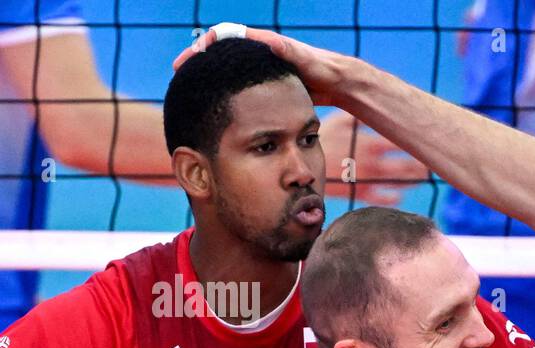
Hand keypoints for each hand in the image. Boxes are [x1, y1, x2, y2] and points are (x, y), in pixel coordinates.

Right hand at [174, 25, 353, 107]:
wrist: (337, 82)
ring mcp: (259, 69)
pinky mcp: (264, 84)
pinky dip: (224, 91)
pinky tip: (214, 104)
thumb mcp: (306, 60)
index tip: (190, 57)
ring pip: (225, 70)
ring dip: (207, 77)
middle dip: (196, 61)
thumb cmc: (323, 69)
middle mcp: (256, 53)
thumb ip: (290, 51)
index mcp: (261, 43)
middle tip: (178, 74)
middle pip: (218, 52)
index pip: (223, 36)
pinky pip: (237, 85)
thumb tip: (271, 41)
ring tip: (188, 90)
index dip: (204, 44)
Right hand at [318, 113, 427, 204]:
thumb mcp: (337, 122)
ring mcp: (367, 179)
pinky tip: (401, 194)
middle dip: (418, 164)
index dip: (414, 141)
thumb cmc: (320, 139)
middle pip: (402, 165)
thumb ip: (357, 117)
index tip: (427, 137)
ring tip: (426, 175)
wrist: (300, 165)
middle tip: (437, 160)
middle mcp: (372, 163)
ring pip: (396, 181)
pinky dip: (393, 197)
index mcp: (370, 145)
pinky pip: (381, 198)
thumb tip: (372, 104)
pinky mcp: (360, 192)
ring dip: (412, 179)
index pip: (399, 143)